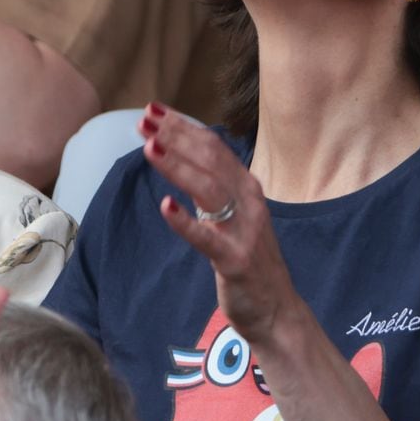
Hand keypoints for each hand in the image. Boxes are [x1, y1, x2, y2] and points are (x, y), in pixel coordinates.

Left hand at [137, 102, 303, 343]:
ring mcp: (244, 231)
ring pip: (209, 190)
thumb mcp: (232, 214)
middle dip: (175, 137)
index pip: (212, 146)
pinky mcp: (235, 261)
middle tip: (143, 120)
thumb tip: (181, 157)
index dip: (183, 126)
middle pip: (210, 160)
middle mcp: (249, 202)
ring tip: (149, 148)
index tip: (153, 110)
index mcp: (246, 187)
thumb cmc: (247, 257)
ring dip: (178, 167)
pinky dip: (186, 222)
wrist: (276, 309)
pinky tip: (165, 206)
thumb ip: (211, 187)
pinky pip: (208, 238)